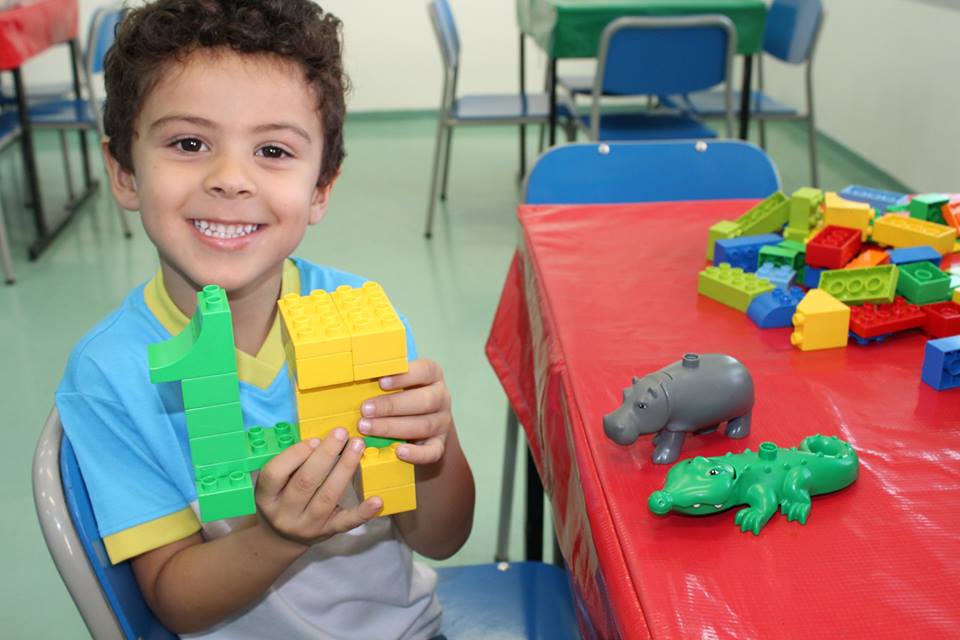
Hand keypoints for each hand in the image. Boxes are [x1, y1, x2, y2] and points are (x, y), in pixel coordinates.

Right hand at [255, 429, 382, 545]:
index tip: (315, 439)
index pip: (274, 474)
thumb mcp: (274, 484)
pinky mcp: (328, 532)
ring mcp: (307, 525)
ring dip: (345, 468)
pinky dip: (363, 511)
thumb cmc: (280, 498)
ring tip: (357, 446)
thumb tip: (320, 438)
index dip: (295, 455)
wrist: (281, 537)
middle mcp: (284, 514)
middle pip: (305, 482)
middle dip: (326, 455)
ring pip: (328, 496)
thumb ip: (290, 464)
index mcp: (266, 497)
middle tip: (341, 433)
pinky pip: (347, 522)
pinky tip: (377, 500)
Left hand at [357, 359, 451, 464]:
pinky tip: (399, 452)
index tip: (380, 382)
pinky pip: (433, 451)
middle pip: (425, 400)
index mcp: (433, 375)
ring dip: (393, 427)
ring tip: (367, 428)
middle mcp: (442, 397)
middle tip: (365, 409)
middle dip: (392, 406)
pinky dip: (417, 454)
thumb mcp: (394, 380)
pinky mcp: (439, 444)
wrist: (417, 420)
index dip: (404, 376)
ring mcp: (442, 422)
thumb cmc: (399, 393)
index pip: (425, 371)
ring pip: (424, 425)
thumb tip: (356, 373)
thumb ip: (381, 375)